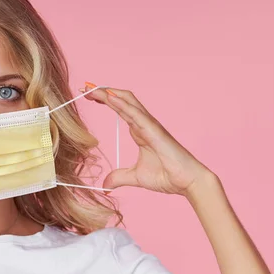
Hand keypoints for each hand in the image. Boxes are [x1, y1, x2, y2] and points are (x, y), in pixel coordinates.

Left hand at [83, 82, 213, 197]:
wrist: (187, 182)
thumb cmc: (167, 176)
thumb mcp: (136, 177)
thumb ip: (119, 178)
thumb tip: (105, 185)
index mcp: (139, 131)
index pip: (120, 109)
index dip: (105, 101)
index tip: (88, 97)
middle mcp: (144, 124)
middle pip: (122, 100)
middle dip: (104, 92)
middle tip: (86, 87)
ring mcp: (149, 125)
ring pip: (128, 102)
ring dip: (109, 94)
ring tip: (92, 89)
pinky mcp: (154, 131)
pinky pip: (136, 114)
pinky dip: (122, 104)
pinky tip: (109, 98)